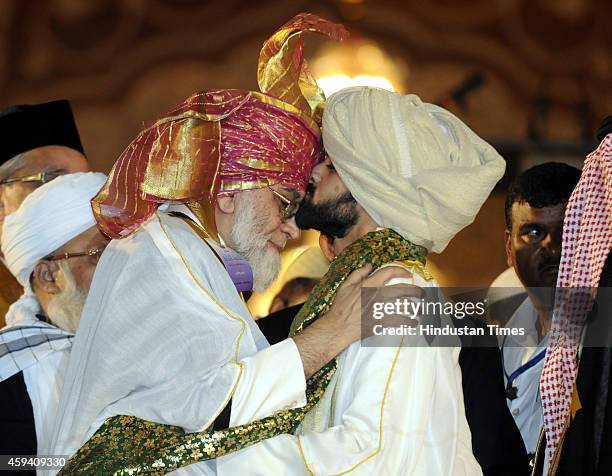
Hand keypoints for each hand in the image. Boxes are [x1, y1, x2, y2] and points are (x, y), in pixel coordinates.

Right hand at [293, 265, 422, 378]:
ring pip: (405, 306)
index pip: (390, 272)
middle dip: (416, 291)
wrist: (339, 326)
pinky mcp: (383, 322)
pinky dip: (409, 322)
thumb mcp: (345, 285)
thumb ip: (358, 274)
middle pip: (404, 289)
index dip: (401, 271)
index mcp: (370, 283)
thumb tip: (368, 265)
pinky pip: (401, 321)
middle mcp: (379, 294)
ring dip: (415, 308)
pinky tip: (413, 323)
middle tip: (422, 293)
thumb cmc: (340, 306)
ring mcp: (383, 309)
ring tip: (420, 310)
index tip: (408, 273)